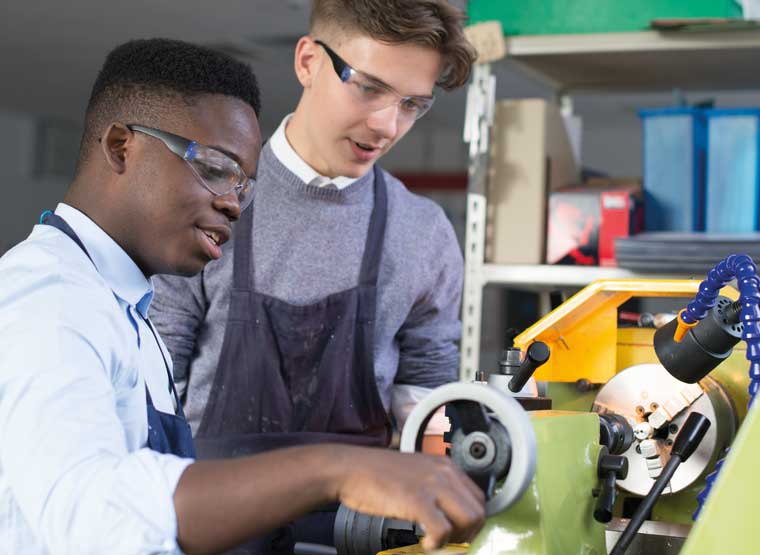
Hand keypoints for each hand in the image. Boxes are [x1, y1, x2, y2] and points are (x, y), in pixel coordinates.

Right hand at [331, 447, 485, 549]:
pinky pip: (443, 530)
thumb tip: (450, 512)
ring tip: (437, 542)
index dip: (472, 521)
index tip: (459, 533)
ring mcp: (431, 485)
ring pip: (468, 520)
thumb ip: (435, 486)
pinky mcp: (417, 500)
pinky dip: (438, 543)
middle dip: (468, 534)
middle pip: (478, 511)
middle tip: (449, 543)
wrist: (349, 469)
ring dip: (456, 539)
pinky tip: (425, 543)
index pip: (478, 498)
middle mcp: (443, 472)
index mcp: (445, 465)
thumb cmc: (376, 474)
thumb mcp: (415, 472)